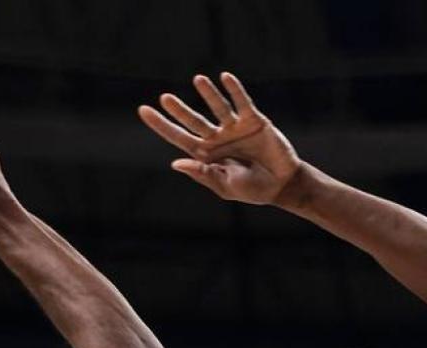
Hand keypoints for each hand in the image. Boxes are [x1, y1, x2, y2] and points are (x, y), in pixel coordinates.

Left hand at [138, 72, 301, 204]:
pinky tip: (225, 78)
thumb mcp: (225, 186)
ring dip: (208, 93)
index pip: (178, 137)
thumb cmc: (252, 190)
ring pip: (217, 107)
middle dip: (179, 110)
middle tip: (165, 98)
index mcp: (206, 154)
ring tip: (198, 80)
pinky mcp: (254, 121)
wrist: (282, 185)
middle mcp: (217, 138)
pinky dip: (234, 90)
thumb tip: (175, 163)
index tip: (143, 110)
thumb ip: (203, 173)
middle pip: (193, 121)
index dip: (161, 125)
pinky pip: (242, 102)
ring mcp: (234, 127)